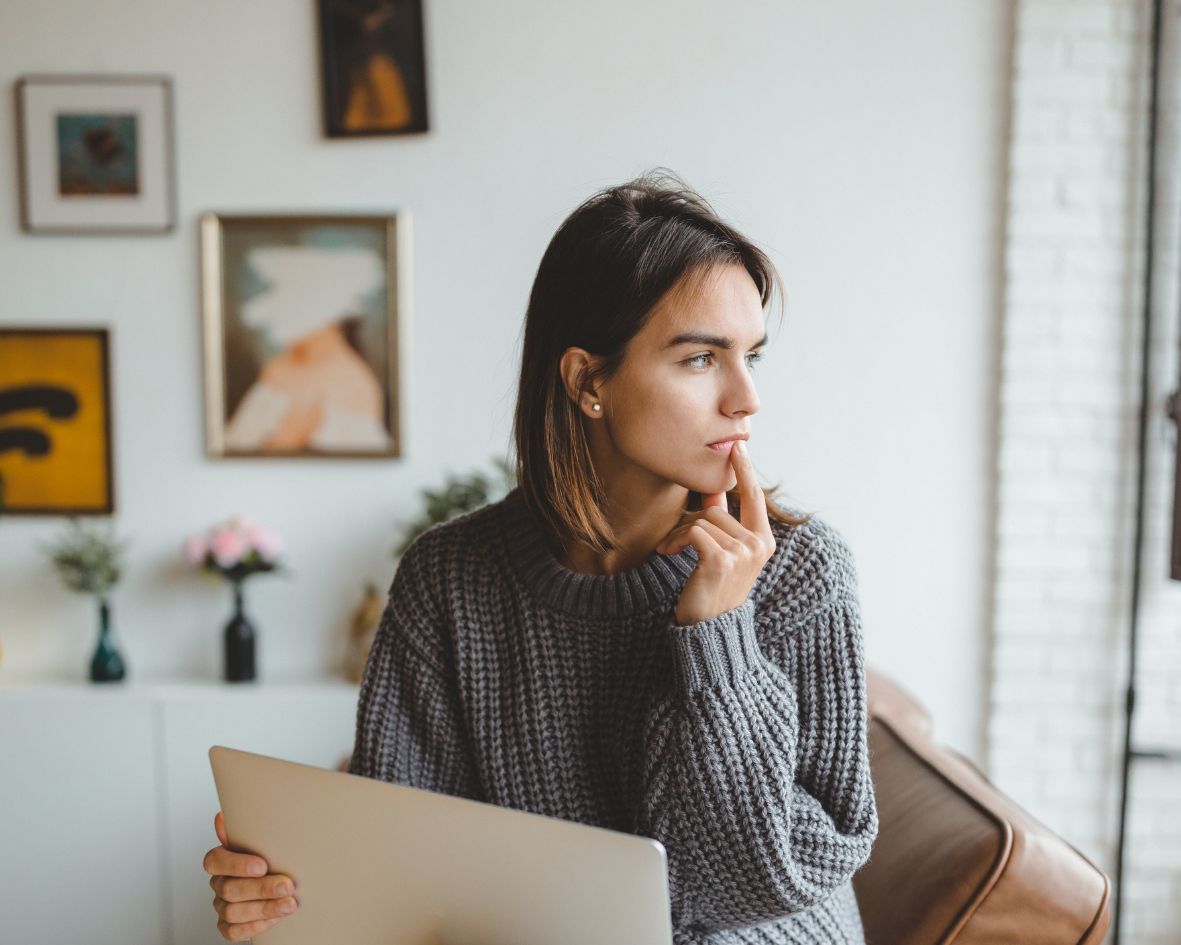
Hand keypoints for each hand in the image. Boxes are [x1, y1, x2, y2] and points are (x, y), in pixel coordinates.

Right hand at [203, 810, 298, 940]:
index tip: (263, 865)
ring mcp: (222, 906)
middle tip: (287, 885)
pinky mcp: (229, 926)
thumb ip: (244, 831)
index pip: (215, 861)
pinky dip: (257, 925)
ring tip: (289, 903)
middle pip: (230, 889)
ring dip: (265, 908)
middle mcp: (219, 883)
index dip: (237, 864)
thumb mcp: (263, 841)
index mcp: (221, 860)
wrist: (283, 884)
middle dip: (261, 888)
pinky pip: (234, 931)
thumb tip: (222, 817)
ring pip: (233, 912)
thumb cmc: (271, 858)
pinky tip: (275, 918)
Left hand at [655, 440, 775, 624]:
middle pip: (715, 509)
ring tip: (671, 551)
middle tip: (673, 542)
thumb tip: (712, 486)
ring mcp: (743, 552)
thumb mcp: (723, 551)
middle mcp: (759, 545)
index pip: (755, 497)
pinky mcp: (722, 559)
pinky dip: (676, 541)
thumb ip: (721, 518)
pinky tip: (669, 555)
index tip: (738, 446)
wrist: (708, 627)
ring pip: (702, 520)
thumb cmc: (713, 589)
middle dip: (688, 522)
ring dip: (679, 534)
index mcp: (764, 541)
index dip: (745, 470)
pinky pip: (693, 531)